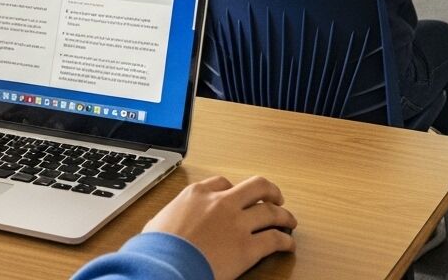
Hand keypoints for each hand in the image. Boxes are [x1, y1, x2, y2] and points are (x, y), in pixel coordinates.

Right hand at [143, 175, 296, 279]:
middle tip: (276, 198)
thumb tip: (166, 226)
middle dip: (270, 191)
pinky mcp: (247, 247)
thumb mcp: (158, 223)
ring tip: (289, 220)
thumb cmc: (157, 248)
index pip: (223, 182)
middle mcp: (221, 203)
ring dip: (284, 215)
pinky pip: (274, 239)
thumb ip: (172, 217)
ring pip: (271, 212)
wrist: (164, 265)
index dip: (234, 189)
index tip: (238, 196)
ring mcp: (237, 224)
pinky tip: (288, 244)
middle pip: (256, 187)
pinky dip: (285, 241)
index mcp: (198, 194)